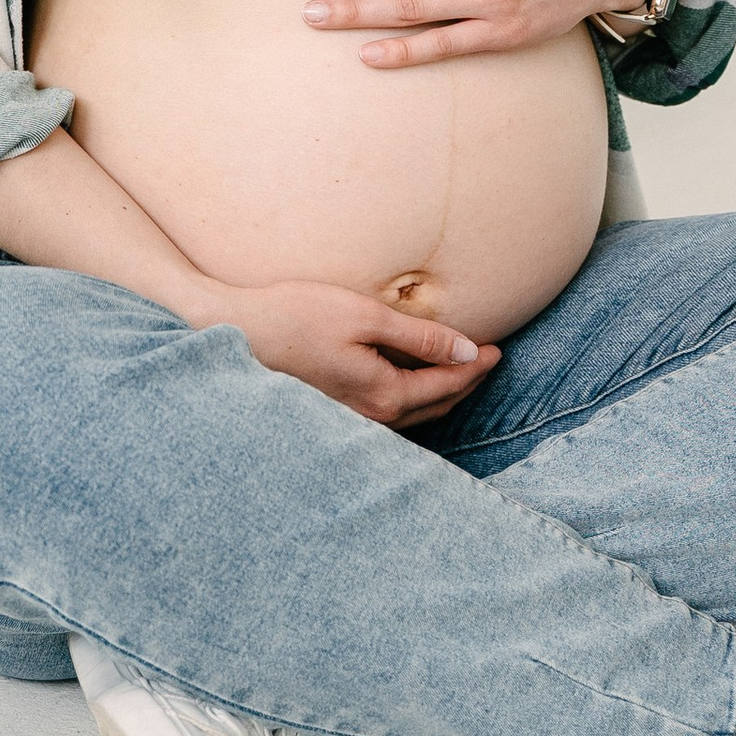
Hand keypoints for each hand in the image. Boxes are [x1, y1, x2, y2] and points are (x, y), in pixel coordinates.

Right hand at [194, 277, 500, 426]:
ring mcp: (353, 420)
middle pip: (436, 404)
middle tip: (488, 360)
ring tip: (459, 369)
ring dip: (442, 392)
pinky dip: (414, 397)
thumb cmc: (297, 316)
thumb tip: (467, 351)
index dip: (477, 366)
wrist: (236, 334)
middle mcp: (373, 417)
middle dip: (466, 382)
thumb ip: (420, 337)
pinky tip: (412, 381)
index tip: (498, 349)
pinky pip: (391, 411)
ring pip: (414, 412)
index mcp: (386, 394)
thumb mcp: (364, 316)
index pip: (447, 383)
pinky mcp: (336, 412)